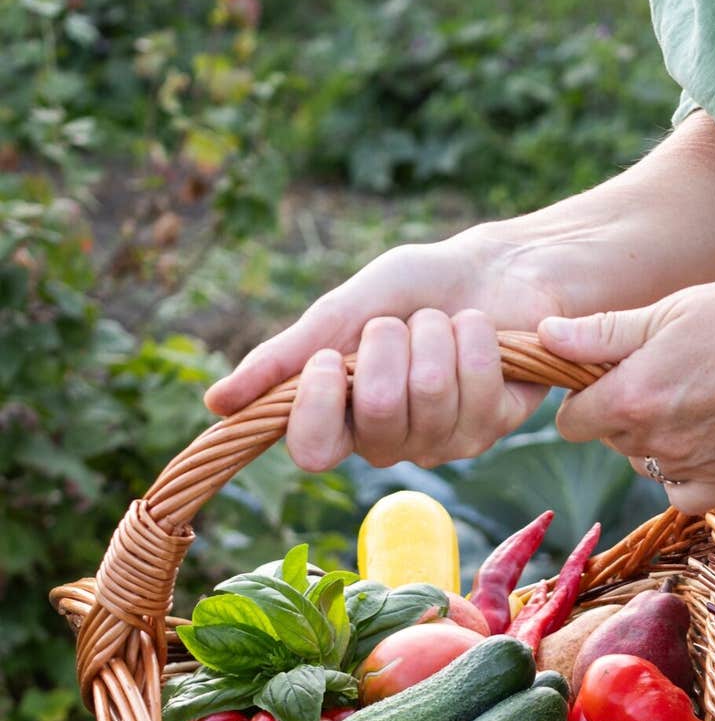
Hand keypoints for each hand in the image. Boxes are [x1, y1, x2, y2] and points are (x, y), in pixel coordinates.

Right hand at [203, 231, 555, 470]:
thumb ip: (286, 357)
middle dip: (388, 342)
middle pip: (378, 410)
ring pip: (430, 392)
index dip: (320, 404)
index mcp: (343, 418)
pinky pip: (477, 386)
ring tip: (441, 323)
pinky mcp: (493, 427)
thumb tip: (216, 405)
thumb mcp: (342, 311)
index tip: (331, 357)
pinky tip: (478, 331)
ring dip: (434, 334)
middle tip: (400, 324)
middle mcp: (390, 441)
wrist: (491, 268)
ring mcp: (444, 440)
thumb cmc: (412, 289)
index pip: (313, 452)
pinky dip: (475, 338)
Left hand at [538, 267, 714, 514]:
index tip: (609, 372)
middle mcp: (658, 445)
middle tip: (669, 371)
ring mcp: (696, 471)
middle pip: (612, 440)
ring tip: (703, 395)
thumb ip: (604, 333)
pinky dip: (692, 468)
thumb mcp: (676, 308)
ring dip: (661, 439)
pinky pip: (686, 490)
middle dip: (625, 411)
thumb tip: (546, 338)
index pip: (571, 420)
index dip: (584, 394)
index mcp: (634, 397)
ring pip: (649, 464)